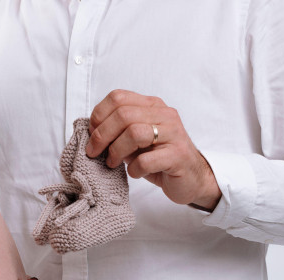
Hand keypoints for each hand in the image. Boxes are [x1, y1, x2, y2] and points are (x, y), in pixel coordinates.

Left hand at [85, 90, 220, 210]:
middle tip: (95, 153)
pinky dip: (134, 169)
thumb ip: (118, 132)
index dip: (99, 115)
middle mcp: (165, 115)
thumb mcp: (136, 141)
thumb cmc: (159, 159)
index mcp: (152, 106)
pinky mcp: (178, 156)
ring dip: (116, 151)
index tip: (91, 134)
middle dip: (101, 135)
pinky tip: (135, 173)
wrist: (192, 178)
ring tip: (112, 163)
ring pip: (135, 133)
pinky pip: (146, 160)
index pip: (118, 97)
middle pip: (123, 114)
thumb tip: (91, 132)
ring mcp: (173, 134)